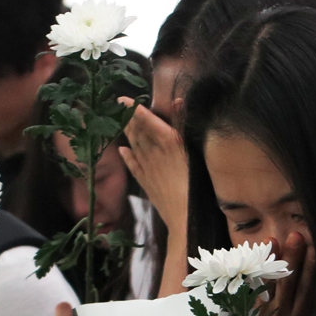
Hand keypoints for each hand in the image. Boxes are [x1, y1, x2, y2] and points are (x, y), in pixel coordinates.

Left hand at [118, 97, 187, 229]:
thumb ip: (185, 123)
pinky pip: (133, 166)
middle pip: (138, 132)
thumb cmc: (198, 183)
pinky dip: (127, 157)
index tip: (122, 99)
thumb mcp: (196, 148)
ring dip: (127, 133)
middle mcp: (154, 152)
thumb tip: (177, 99)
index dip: (134, 109)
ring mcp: (148, 168)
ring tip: (120, 122)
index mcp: (167, 142)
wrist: (185, 216)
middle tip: (116, 107)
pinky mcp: (147, 183)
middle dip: (127, 118)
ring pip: (134, 146)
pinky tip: (122, 150)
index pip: (147, 120)